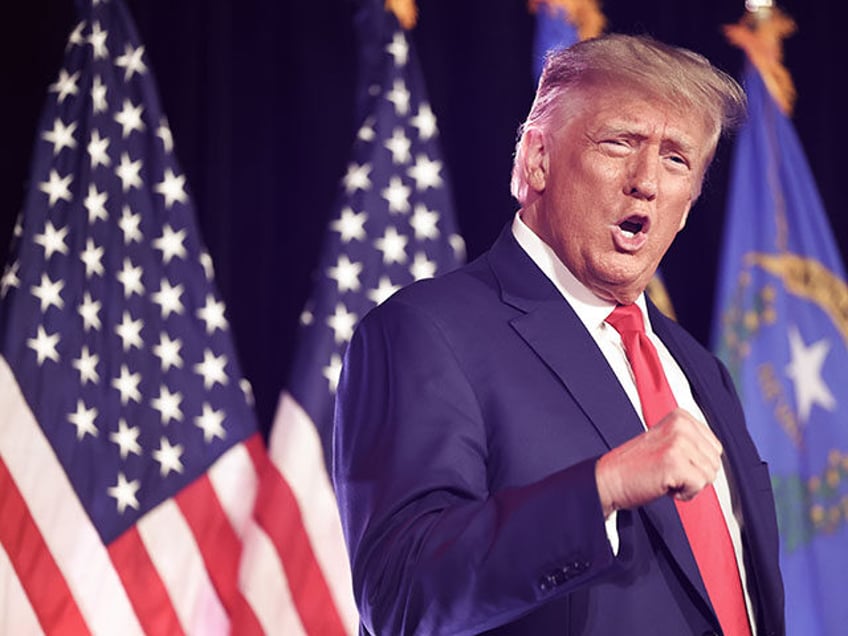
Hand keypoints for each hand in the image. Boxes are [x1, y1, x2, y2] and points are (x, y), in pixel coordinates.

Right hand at [595, 408, 722, 517]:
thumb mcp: (667, 442)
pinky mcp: (675, 462)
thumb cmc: (636, 467)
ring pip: (709, 475)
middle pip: (715, 461)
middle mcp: (681, 424)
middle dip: (695, 474)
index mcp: (680, 416)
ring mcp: (678, 442)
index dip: (696, 463)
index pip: (714, 446)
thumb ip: (691, 442)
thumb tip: (718, 457)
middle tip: (667, 472)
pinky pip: (699, 486)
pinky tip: (664, 485)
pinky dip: (684, 494)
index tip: (672, 462)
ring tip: (665, 477)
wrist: (608, 479)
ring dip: (689, 484)